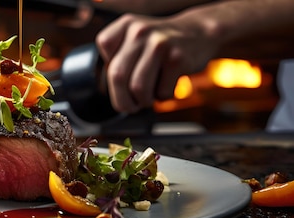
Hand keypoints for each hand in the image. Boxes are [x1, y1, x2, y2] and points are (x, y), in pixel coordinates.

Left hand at [95, 13, 218, 112]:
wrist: (200, 33)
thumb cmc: (161, 44)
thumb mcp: (135, 38)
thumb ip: (118, 58)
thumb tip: (112, 93)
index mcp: (126, 24)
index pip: (104, 47)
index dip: (110, 66)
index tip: (121, 78)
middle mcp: (140, 30)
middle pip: (117, 75)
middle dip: (122, 99)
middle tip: (129, 106)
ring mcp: (159, 44)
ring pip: (138, 88)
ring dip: (143, 101)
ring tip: (148, 97)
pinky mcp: (177, 59)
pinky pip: (161, 92)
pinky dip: (162, 97)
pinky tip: (166, 86)